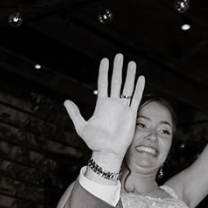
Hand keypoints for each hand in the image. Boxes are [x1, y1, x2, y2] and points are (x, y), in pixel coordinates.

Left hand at [64, 53, 143, 172]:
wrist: (107, 152)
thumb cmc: (94, 142)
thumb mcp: (81, 126)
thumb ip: (75, 113)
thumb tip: (66, 101)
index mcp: (101, 104)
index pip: (103, 83)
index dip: (104, 72)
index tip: (105, 60)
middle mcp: (113, 104)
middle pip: (116, 82)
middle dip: (117, 69)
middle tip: (119, 56)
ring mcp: (122, 108)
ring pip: (127, 87)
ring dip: (129, 75)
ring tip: (131, 63)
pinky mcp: (131, 114)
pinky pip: (135, 98)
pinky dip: (138, 88)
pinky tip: (141, 78)